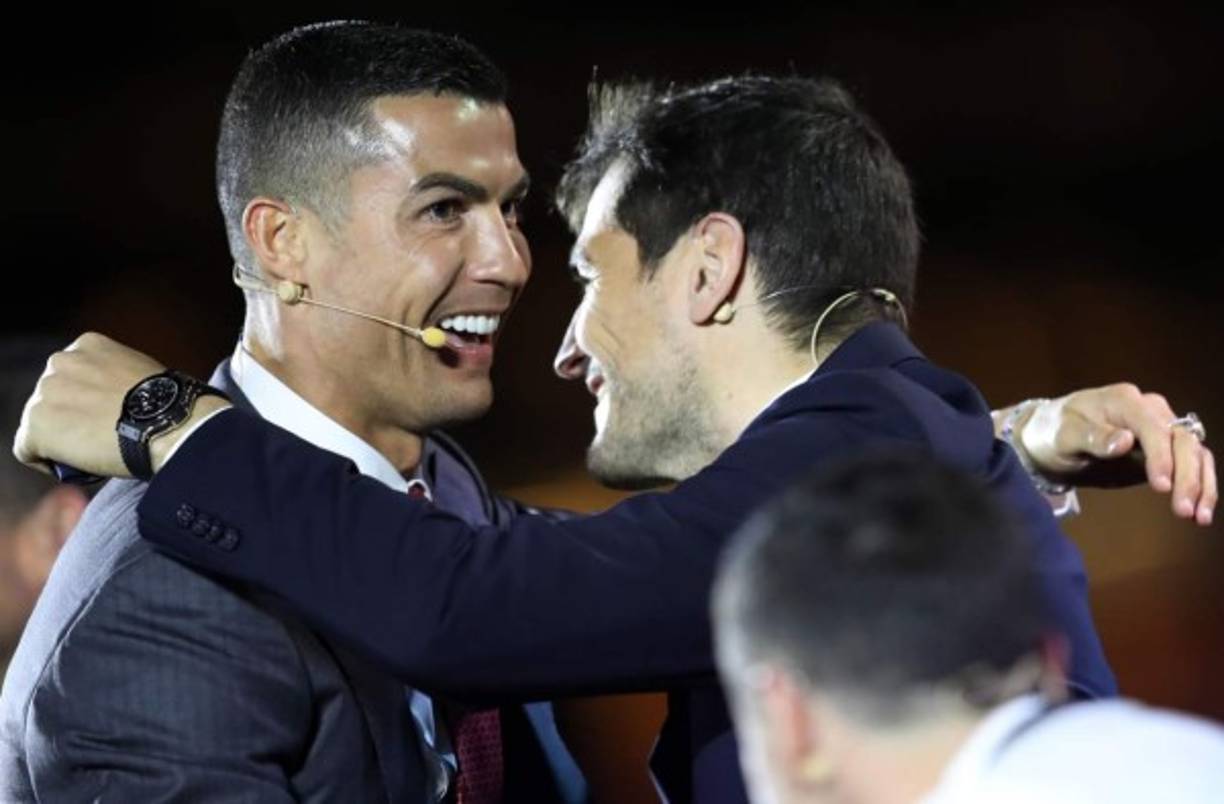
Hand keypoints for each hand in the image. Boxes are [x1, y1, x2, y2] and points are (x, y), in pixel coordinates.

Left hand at [14, 333, 166, 478]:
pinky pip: (26, 450)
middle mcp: (59, 362)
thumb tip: (107, 401)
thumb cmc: (165, 405)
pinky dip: (46, 461)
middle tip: (99, 437)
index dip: (86, 401)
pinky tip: (77, 463)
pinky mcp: (36, 425)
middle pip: (52, 398)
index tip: (104, 417)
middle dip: (70, 417)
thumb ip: (112, 377)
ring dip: (60, 438)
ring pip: (39, 424)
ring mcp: (44, 393)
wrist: (165, 423)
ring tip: (92, 451)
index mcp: (86, 345)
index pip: (71, 376)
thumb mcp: (137, 371)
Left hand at [1017, 384, 1214, 525]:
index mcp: (1123, 400)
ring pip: (1194, 451)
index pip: (1152, 427)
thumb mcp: (1063, 435)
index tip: (1160, 487)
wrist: (1050, 437)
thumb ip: (1092, 438)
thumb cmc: (1054, 432)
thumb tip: (1125, 441)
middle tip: (1182, 509)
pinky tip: (1200, 511)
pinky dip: (1200, 484)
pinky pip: (1192, 462)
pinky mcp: (1164, 448)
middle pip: (1182, 439)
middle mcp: (1150, 409)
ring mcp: (1160, 427)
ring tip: (1197, 516)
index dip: (1161, 456)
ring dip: (1200, 483)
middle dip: (1186, 475)